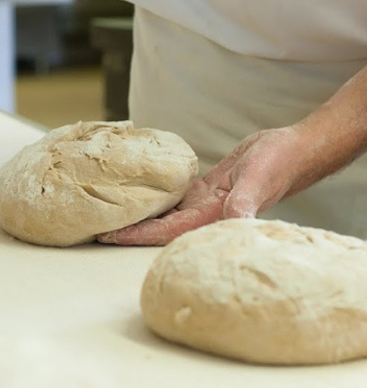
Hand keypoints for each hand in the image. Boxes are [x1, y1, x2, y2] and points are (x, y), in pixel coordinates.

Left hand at [97, 127, 316, 245]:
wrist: (293, 150)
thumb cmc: (279, 163)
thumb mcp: (258, 180)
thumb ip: (244, 202)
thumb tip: (234, 220)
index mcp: (212, 217)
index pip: (165, 232)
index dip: (136, 236)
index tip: (108, 237)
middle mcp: (203, 214)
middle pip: (156, 227)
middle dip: (127, 229)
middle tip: (94, 228)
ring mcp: (203, 202)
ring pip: (163, 213)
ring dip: (138, 214)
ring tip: (108, 213)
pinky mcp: (205, 188)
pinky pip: (173, 196)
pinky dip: (153, 195)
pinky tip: (136, 193)